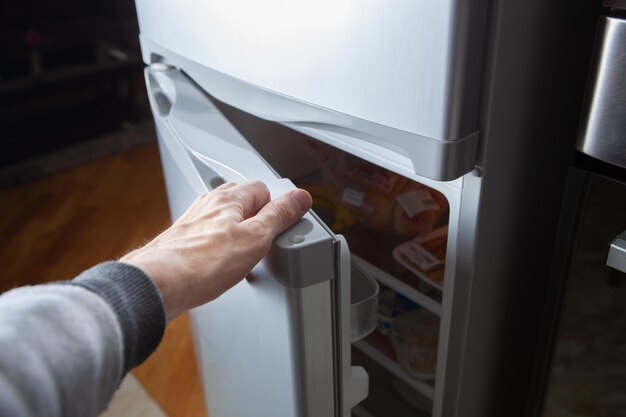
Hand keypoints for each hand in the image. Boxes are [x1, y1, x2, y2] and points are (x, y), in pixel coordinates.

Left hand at [121, 180, 311, 320]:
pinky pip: (208, 238)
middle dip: (256, 220)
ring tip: (243, 258)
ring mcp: (192, 223)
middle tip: (263, 243)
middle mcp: (207, 205)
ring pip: (223, 221)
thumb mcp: (255, 239)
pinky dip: (218, 249)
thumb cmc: (201, 263)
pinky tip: (219, 267)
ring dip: (236, 235)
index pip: (262, 188)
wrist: (159, 284)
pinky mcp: (181, 242)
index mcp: (227, 199)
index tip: (283, 224)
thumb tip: (299, 197)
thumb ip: (279, 216)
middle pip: (241, 201)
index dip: (276, 207)